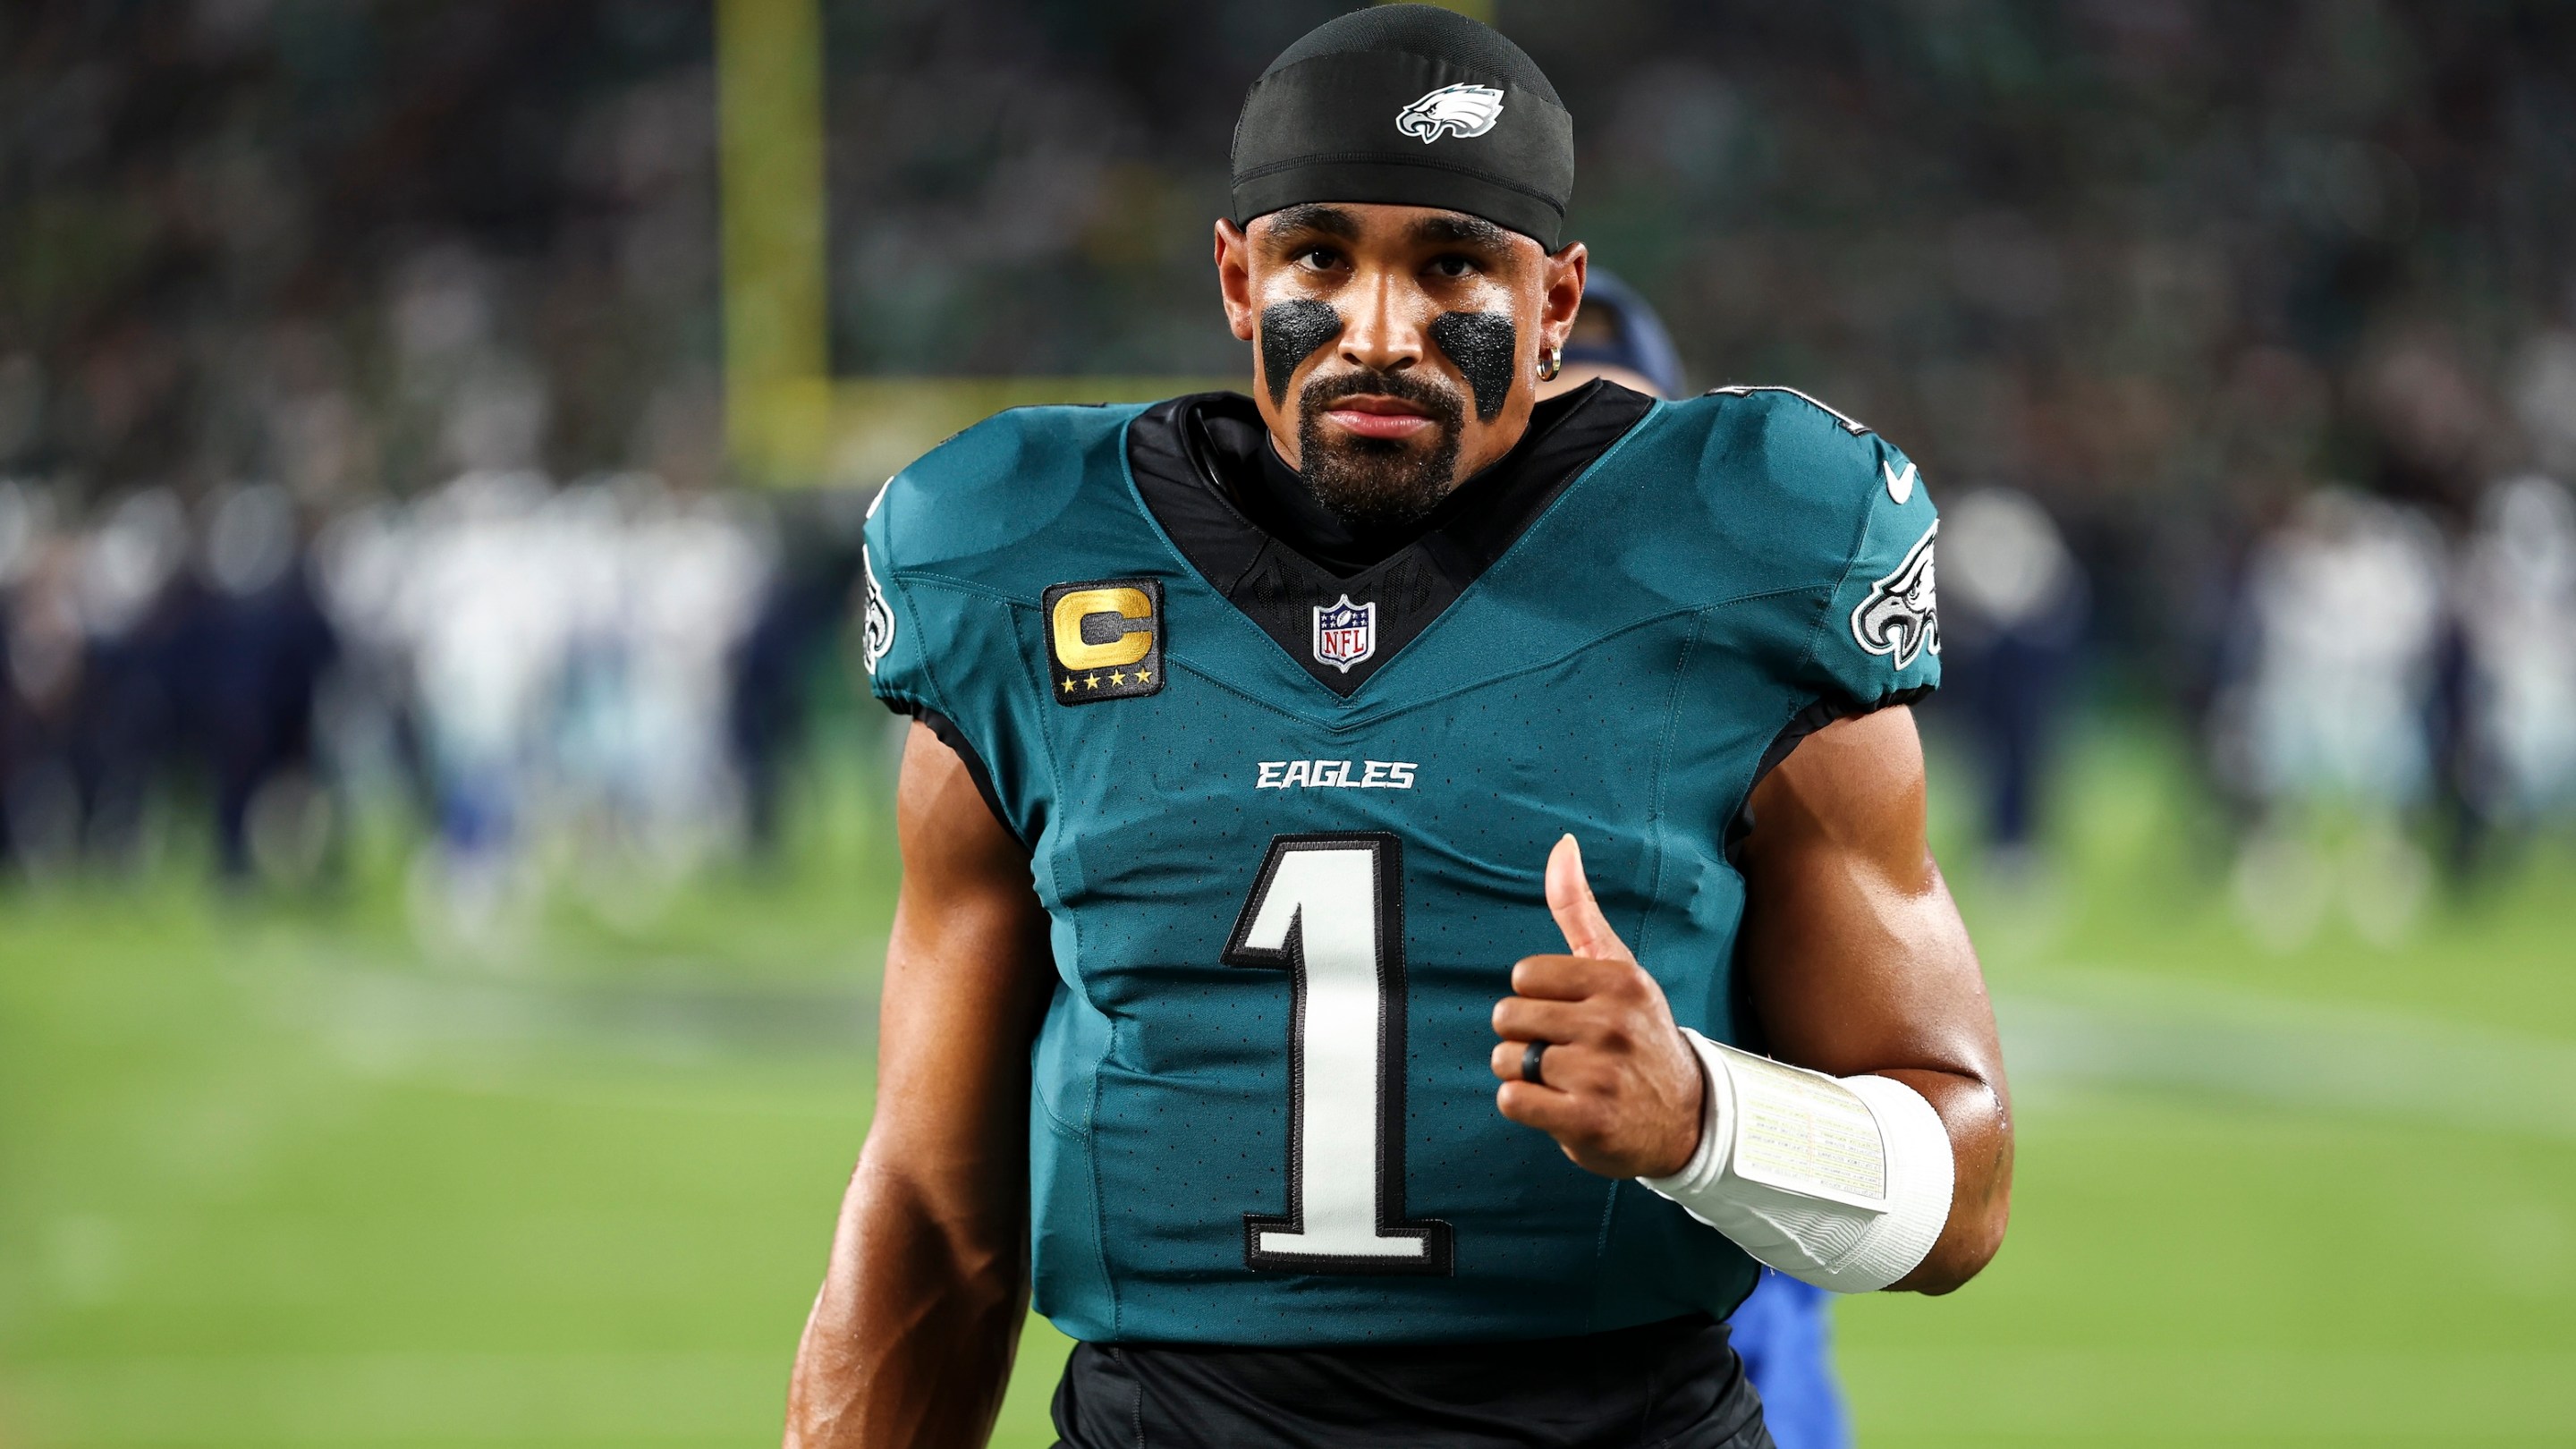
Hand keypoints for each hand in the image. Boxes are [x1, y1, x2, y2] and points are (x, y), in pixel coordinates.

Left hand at [1490, 835, 1705, 1179]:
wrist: (1685, 1119)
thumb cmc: (1638, 1036)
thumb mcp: (1618, 971)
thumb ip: (1580, 910)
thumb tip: (1562, 844)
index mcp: (1618, 981)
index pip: (1524, 976)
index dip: (1536, 999)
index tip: (1570, 1015)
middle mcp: (1612, 1023)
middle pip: (1508, 1017)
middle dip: (1524, 1038)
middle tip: (1566, 1052)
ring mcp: (1600, 1074)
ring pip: (1505, 1060)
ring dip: (1524, 1075)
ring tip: (1567, 1082)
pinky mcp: (1585, 1120)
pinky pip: (1511, 1099)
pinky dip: (1525, 1106)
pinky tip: (1560, 1107)